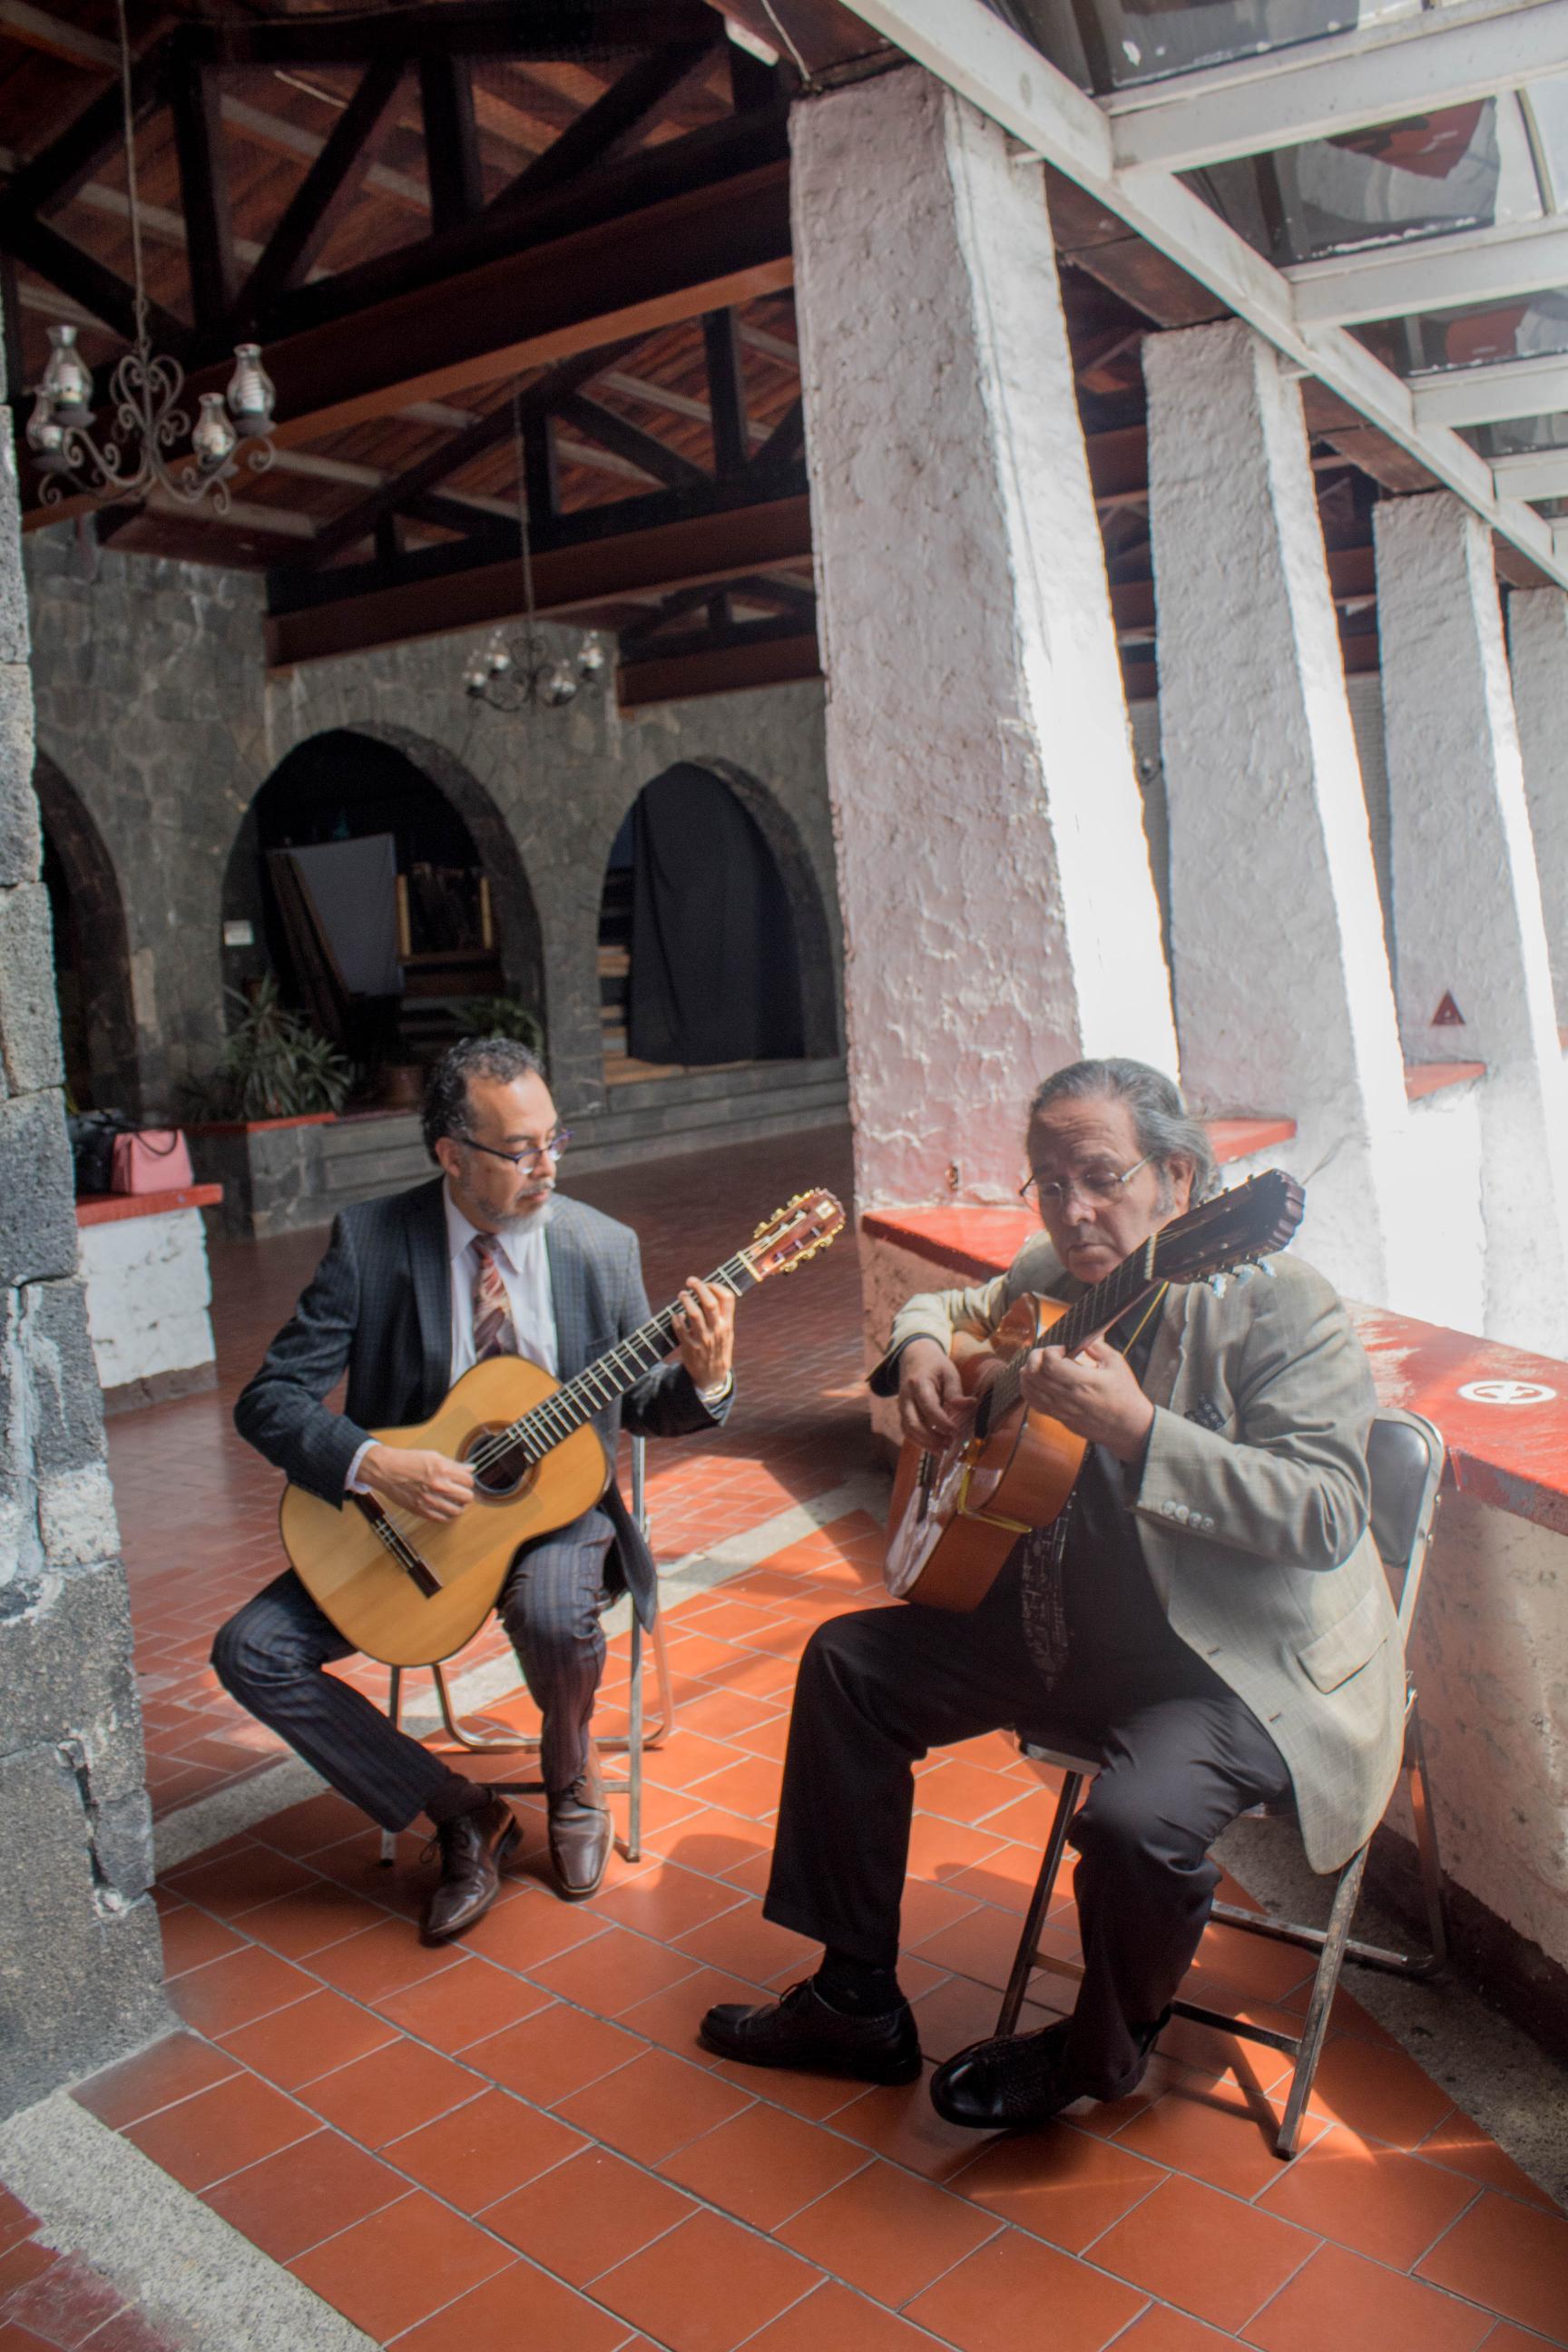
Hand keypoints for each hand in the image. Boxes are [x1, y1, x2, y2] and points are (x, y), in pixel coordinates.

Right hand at [362, 1444, 474, 1521]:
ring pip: (457, 1511)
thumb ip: (454, 1464)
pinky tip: (444, 1509)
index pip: (469, 1481)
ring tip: (454, 1502)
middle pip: (467, 1497)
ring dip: (458, 1506)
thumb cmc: (408, 1460)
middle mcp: (438, 1485)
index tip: (463, 1481)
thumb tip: (471, 1468)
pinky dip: (447, 1515)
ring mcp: (429, 1500)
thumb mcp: (433, 1456)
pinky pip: (442, 1519)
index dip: (468, 1481)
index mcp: (443, 1469)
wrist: (386, 1470)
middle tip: (460, 1492)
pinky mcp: (421, 1510)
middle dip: (466, 1494)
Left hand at [673, 1276, 734, 1392]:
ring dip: (686, 1300)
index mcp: (727, 1324)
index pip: (728, 1298)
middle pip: (709, 1302)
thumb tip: (708, 1289)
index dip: (716, 1286)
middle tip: (690, 1281)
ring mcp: (703, 1338)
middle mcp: (717, 1330)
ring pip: (693, 1313)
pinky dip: (676, 1318)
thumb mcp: (727, 1331)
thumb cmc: (718, 1347)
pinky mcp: (690, 1346)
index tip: (707, 1283)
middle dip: (699, 1287)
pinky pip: (680, 1328)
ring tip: (682, 1295)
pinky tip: (677, 1316)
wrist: (712, 1375)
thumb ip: (722, 1313)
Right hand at [897, 1339, 971, 1452]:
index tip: (956, 1432)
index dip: (941, 1422)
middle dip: (931, 1438)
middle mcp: (906, 1397)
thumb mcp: (948, 1372)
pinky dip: (920, 1442)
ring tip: (944, 1449)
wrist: (914, 1357)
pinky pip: (907, 1432)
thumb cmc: (934, 1365)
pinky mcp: (903, 1413)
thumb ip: (955, 1391)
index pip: (928, 1407)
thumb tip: (970, 1405)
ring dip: (925, 1443)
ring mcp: (902, 1406)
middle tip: (950, 1444)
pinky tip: (935, 1447)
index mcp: (919, 1383)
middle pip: (913, 1423)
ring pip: (908, 1430)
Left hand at [1019, 1338, 1153, 1462]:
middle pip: (1034, 1374)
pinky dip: (1028, 1388)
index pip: (1050, 1364)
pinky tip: (1037, 1380)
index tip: (1062, 1348)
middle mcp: (1069, 1397)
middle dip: (1036, 1357)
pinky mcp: (1059, 1417)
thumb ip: (1098, 1347)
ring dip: (1029, 1372)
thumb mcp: (1116, 1364)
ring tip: (1041, 1365)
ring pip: (1029, 1388)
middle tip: (1048, 1354)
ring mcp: (1061, 1409)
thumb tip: (1083, 1335)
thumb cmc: (1125, 1396)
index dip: (1051, 1350)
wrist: (1129, 1427)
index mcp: (1084, 1382)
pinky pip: (1033, 1403)